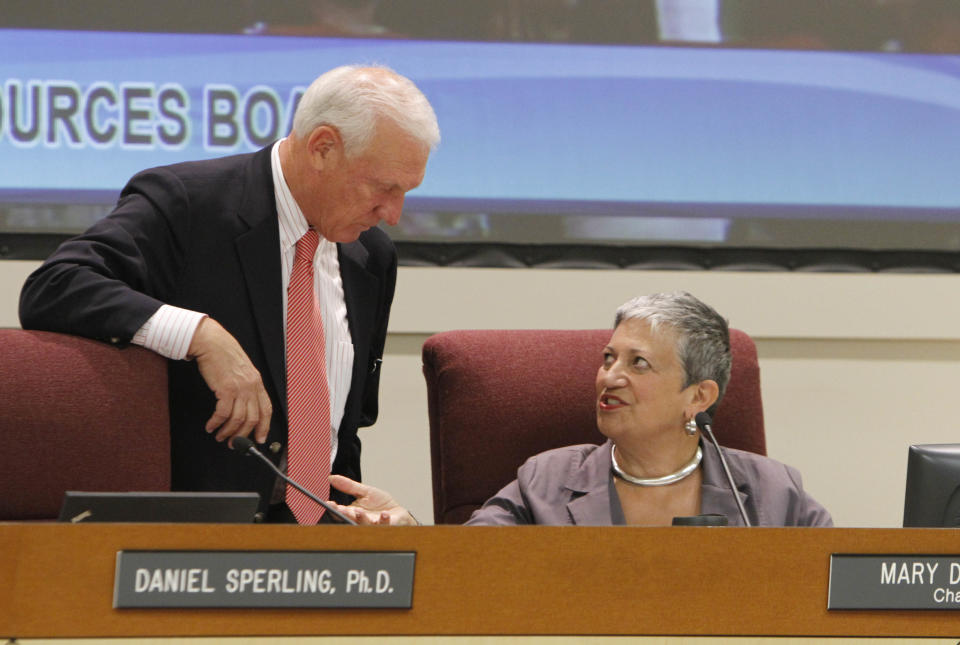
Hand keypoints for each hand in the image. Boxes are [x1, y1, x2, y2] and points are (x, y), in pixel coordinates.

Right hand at [188, 317, 271, 443]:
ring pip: (238, 419)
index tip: (260, 439)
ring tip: (220, 436)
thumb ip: (245, 386)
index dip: (264, 427)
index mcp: (257, 382)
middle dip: (243, 435)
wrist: (211, 342)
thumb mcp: (241, 370)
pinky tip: (211, 426)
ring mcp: (240, 388)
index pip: (266, 409)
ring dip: (228, 432)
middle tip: (234, 444)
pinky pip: (223, 413)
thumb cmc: (223, 354)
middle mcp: (251, 386)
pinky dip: (216, 423)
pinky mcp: (226, 388)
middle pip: (253, 418)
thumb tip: (243, 405)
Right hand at [328, 474, 417, 525]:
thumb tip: (331, 478)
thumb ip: (348, 486)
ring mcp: (374, 525)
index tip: (329, 504)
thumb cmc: (380, 504)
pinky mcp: (387, 525)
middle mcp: (362, 521)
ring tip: (359, 512)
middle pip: (351, 519)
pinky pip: (385, 524)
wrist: (397, 513)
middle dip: (346, 515)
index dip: (334, 509)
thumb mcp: (364, 491)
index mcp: (354, 513)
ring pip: (366, 524)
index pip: (341, 512)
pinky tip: (384, 514)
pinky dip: (384, 520)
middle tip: (342, 510)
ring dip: (362, 519)